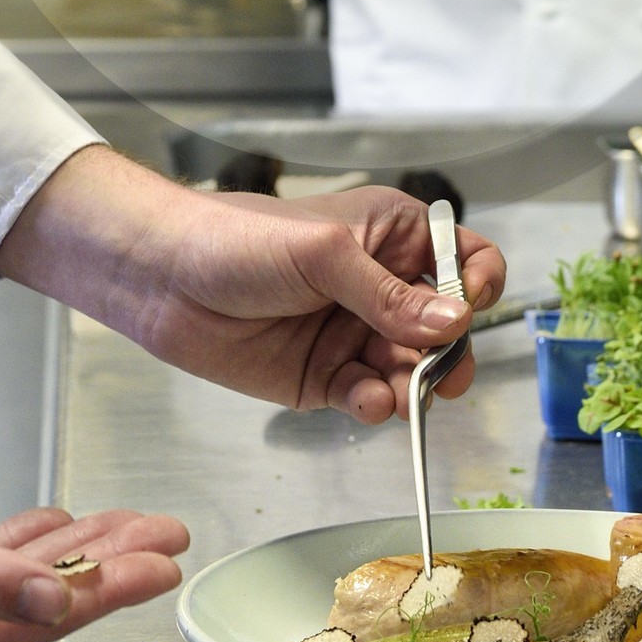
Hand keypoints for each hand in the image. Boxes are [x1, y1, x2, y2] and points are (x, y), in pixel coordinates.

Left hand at [0, 151, 506, 425]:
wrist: (164, 280)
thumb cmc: (239, 239)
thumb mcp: (322, 254)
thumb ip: (388, 294)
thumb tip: (453, 323)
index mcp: (392, 235)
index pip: (466, 259)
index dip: (476, 285)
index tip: (466, 309)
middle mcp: (382, 286)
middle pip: (446, 327)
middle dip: (448, 354)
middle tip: (440, 376)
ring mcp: (355, 334)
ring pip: (411, 371)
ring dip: (412, 387)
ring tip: (398, 396)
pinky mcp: (325, 378)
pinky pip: (368, 398)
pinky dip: (374, 406)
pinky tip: (363, 402)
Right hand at [0, 445, 188, 641]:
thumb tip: (57, 602)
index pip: (45, 617)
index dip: (112, 586)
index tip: (167, 561)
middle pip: (43, 599)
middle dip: (112, 564)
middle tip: (170, 533)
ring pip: (18, 577)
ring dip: (76, 549)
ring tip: (132, 523)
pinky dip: (21, 543)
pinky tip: (49, 524)